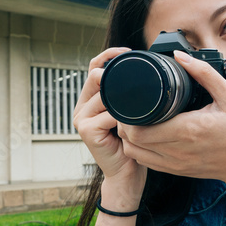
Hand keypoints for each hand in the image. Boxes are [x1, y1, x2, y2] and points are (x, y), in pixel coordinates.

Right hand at [73, 48, 147, 196]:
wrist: (126, 174)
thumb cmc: (131, 143)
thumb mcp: (130, 114)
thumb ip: (127, 95)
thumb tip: (145, 72)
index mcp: (90, 99)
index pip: (94, 66)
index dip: (109, 55)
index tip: (129, 51)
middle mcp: (81, 106)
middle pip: (97, 77)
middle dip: (117, 79)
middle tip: (137, 92)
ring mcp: (81, 118)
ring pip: (105, 95)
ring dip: (124, 104)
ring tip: (135, 118)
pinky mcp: (86, 130)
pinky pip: (109, 114)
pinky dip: (124, 119)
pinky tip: (130, 128)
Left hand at [117, 51, 225, 184]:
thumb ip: (204, 74)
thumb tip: (180, 56)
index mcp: (188, 129)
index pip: (140, 129)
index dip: (128, 115)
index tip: (131, 101)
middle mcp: (177, 149)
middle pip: (132, 140)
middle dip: (125, 122)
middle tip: (130, 107)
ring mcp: (175, 163)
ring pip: (134, 153)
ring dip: (130, 137)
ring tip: (136, 120)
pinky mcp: (175, 170)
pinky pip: (145, 162)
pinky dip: (138, 149)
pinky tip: (145, 135)